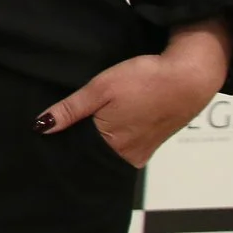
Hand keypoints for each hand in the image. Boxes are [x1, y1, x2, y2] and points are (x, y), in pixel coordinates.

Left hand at [35, 19, 231, 167]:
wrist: (191, 75)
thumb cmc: (145, 79)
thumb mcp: (100, 88)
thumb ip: (70, 109)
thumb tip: (41, 127)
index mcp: (114, 147)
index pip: (79, 156)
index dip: (63, 145)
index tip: (47, 139)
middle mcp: (130, 156)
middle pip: (95, 156)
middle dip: (79, 145)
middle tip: (62, 129)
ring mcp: (145, 150)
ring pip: (111, 151)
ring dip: (98, 140)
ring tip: (83, 125)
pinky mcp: (155, 141)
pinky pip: (128, 145)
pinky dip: (116, 137)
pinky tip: (110, 123)